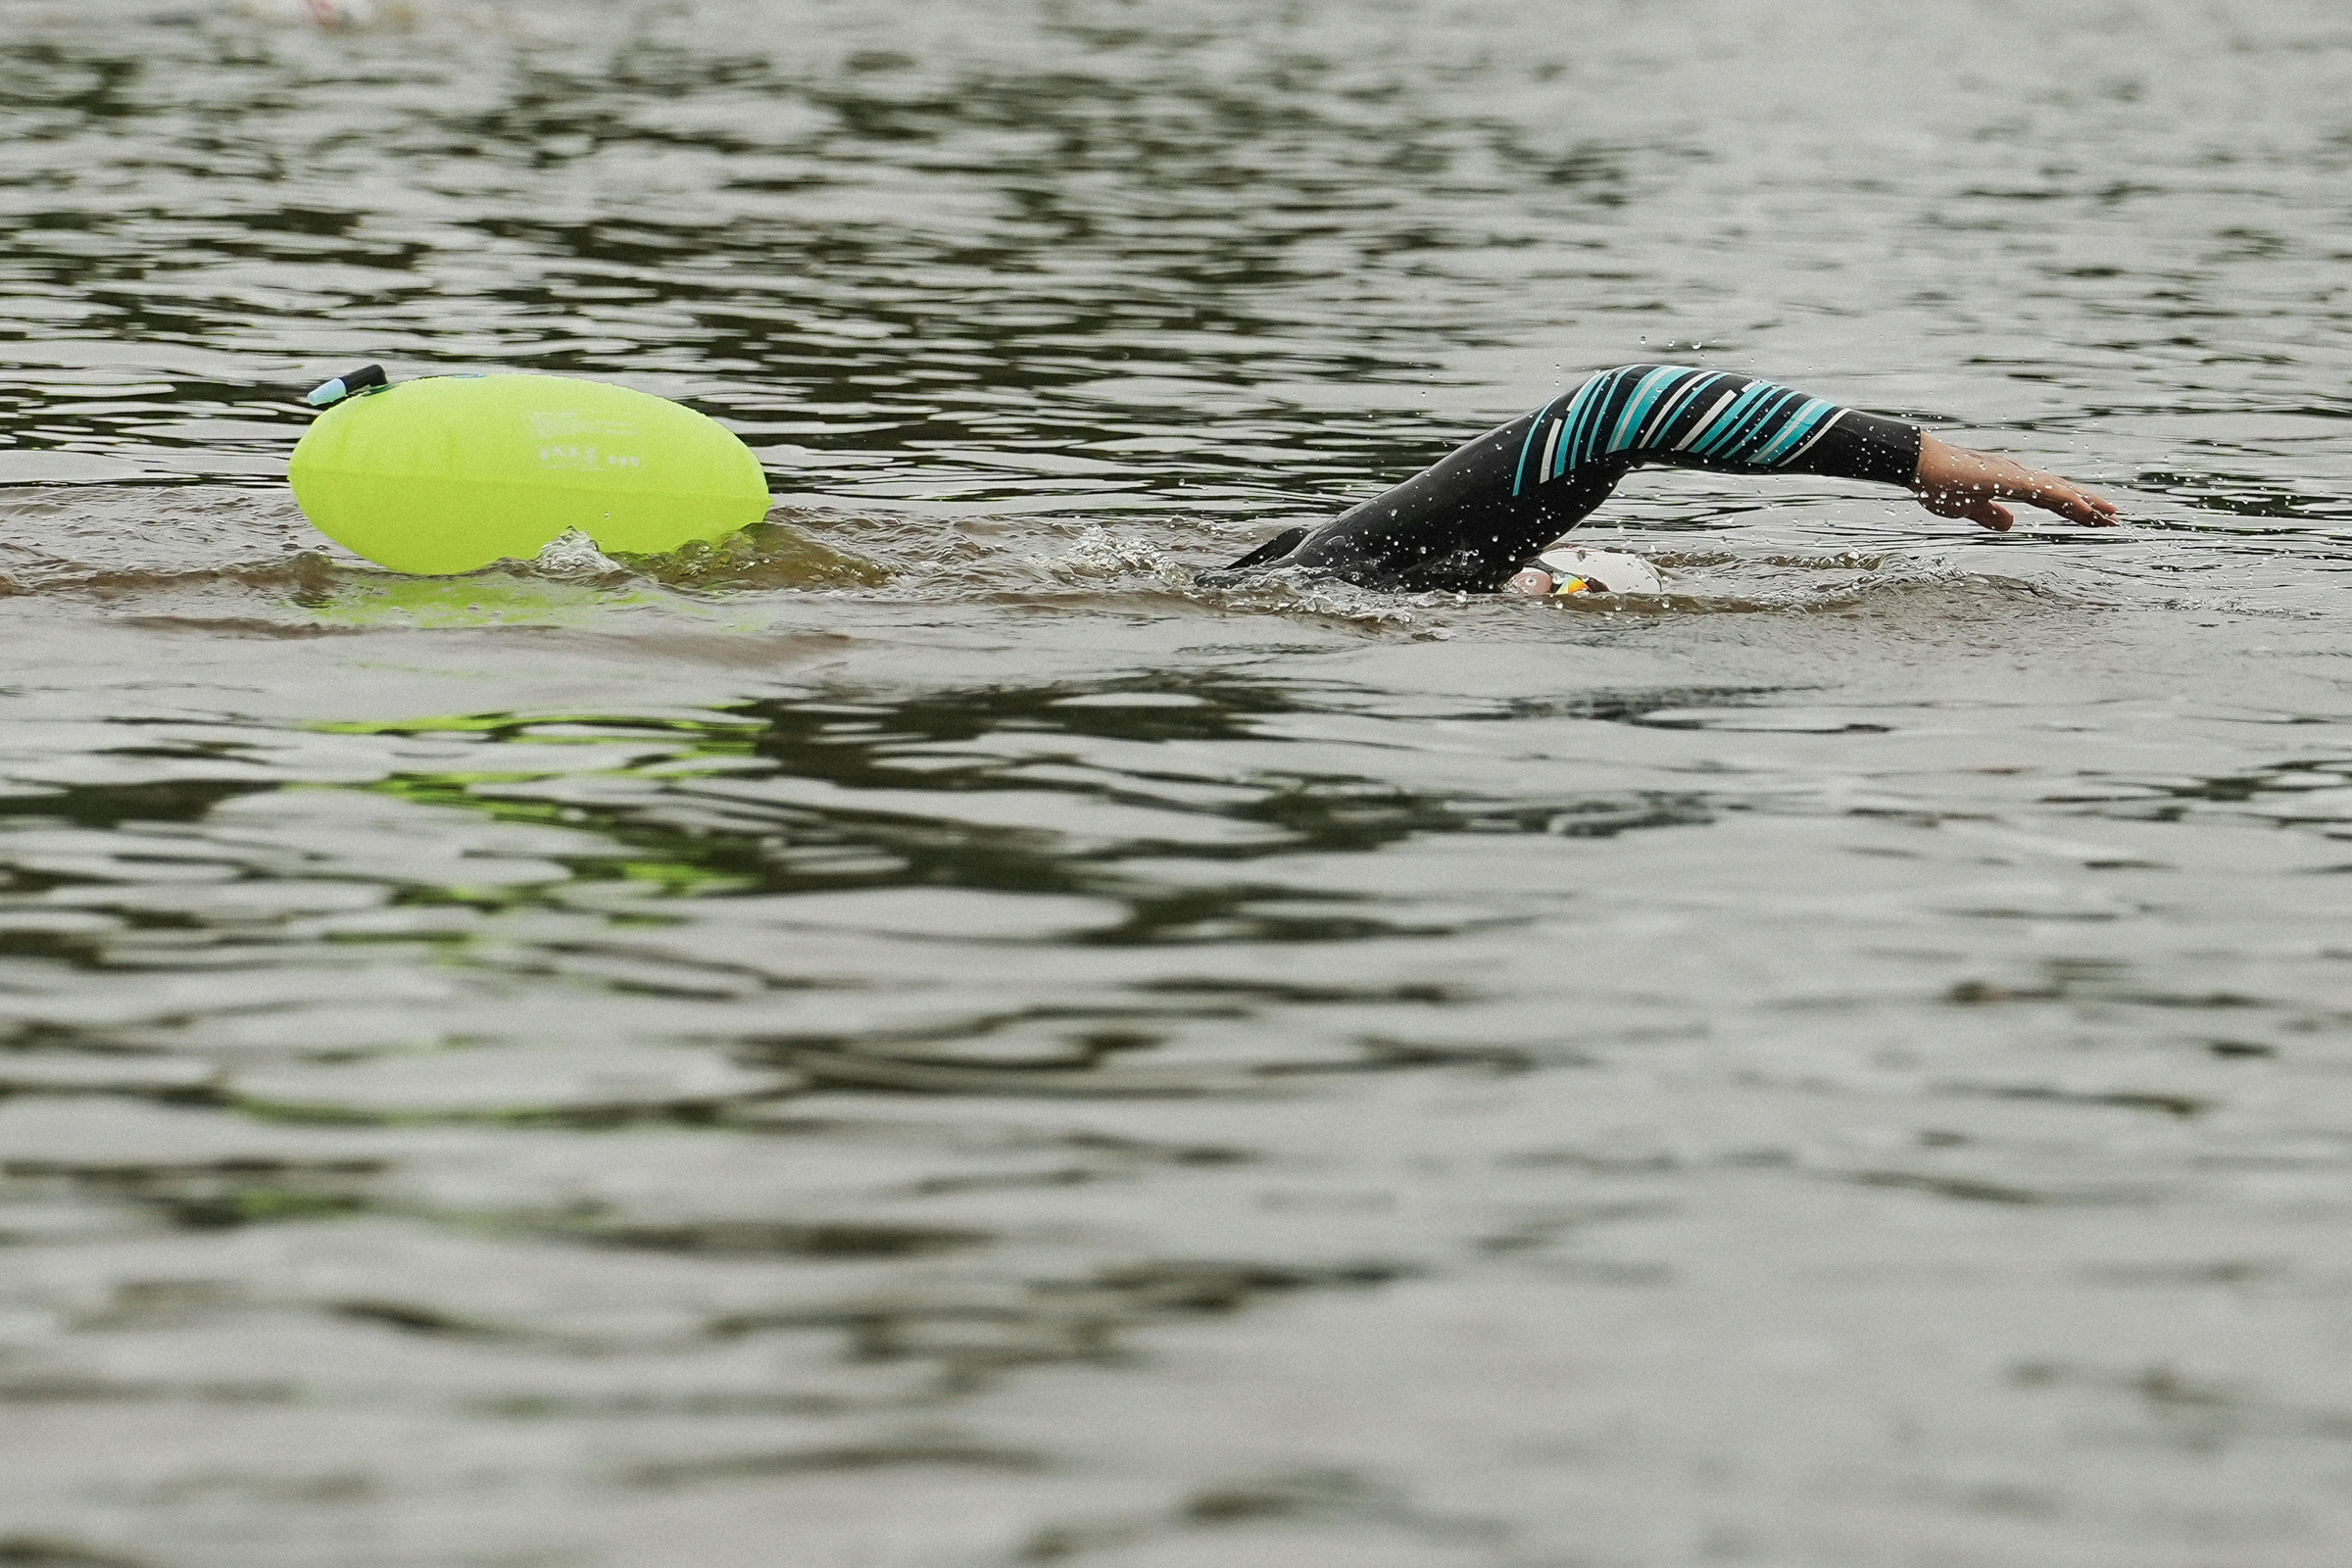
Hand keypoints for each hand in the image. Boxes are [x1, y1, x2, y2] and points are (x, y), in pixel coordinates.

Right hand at [1911, 432, 2118, 531]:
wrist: (1921, 466)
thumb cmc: (1938, 485)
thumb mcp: (1967, 509)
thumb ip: (1989, 515)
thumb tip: (2011, 524)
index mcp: (2010, 484)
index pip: (2050, 499)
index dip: (2072, 510)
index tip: (2093, 519)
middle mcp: (2020, 475)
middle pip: (2062, 493)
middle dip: (2089, 506)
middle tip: (2114, 519)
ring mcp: (2017, 475)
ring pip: (2061, 491)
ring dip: (2087, 503)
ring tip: (2110, 515)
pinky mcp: (2012, 478)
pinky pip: (2047, 491)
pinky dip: (2069, 500)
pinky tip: (2086, 508)